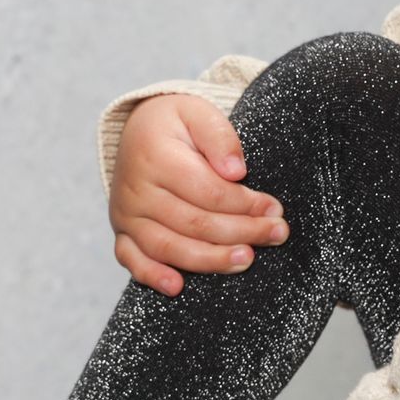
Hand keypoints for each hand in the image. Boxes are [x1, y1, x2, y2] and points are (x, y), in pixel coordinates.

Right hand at [110, 92, 290, 294]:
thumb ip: (219, 136)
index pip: (208, 191)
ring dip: (210, 260)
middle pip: (194, 223)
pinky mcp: (122, 232)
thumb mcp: (198, 112)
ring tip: (245, 259)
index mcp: (156, 157)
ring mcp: (126, 214)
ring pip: (168, 247)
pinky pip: (132, 259)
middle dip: (241, 232)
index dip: (245, 204)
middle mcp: (136, 190)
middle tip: (277, 234)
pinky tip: (177, 287)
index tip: (274, 209)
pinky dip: (152, 276)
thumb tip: (236, 172)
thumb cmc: (176, 123)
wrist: (138, 131)